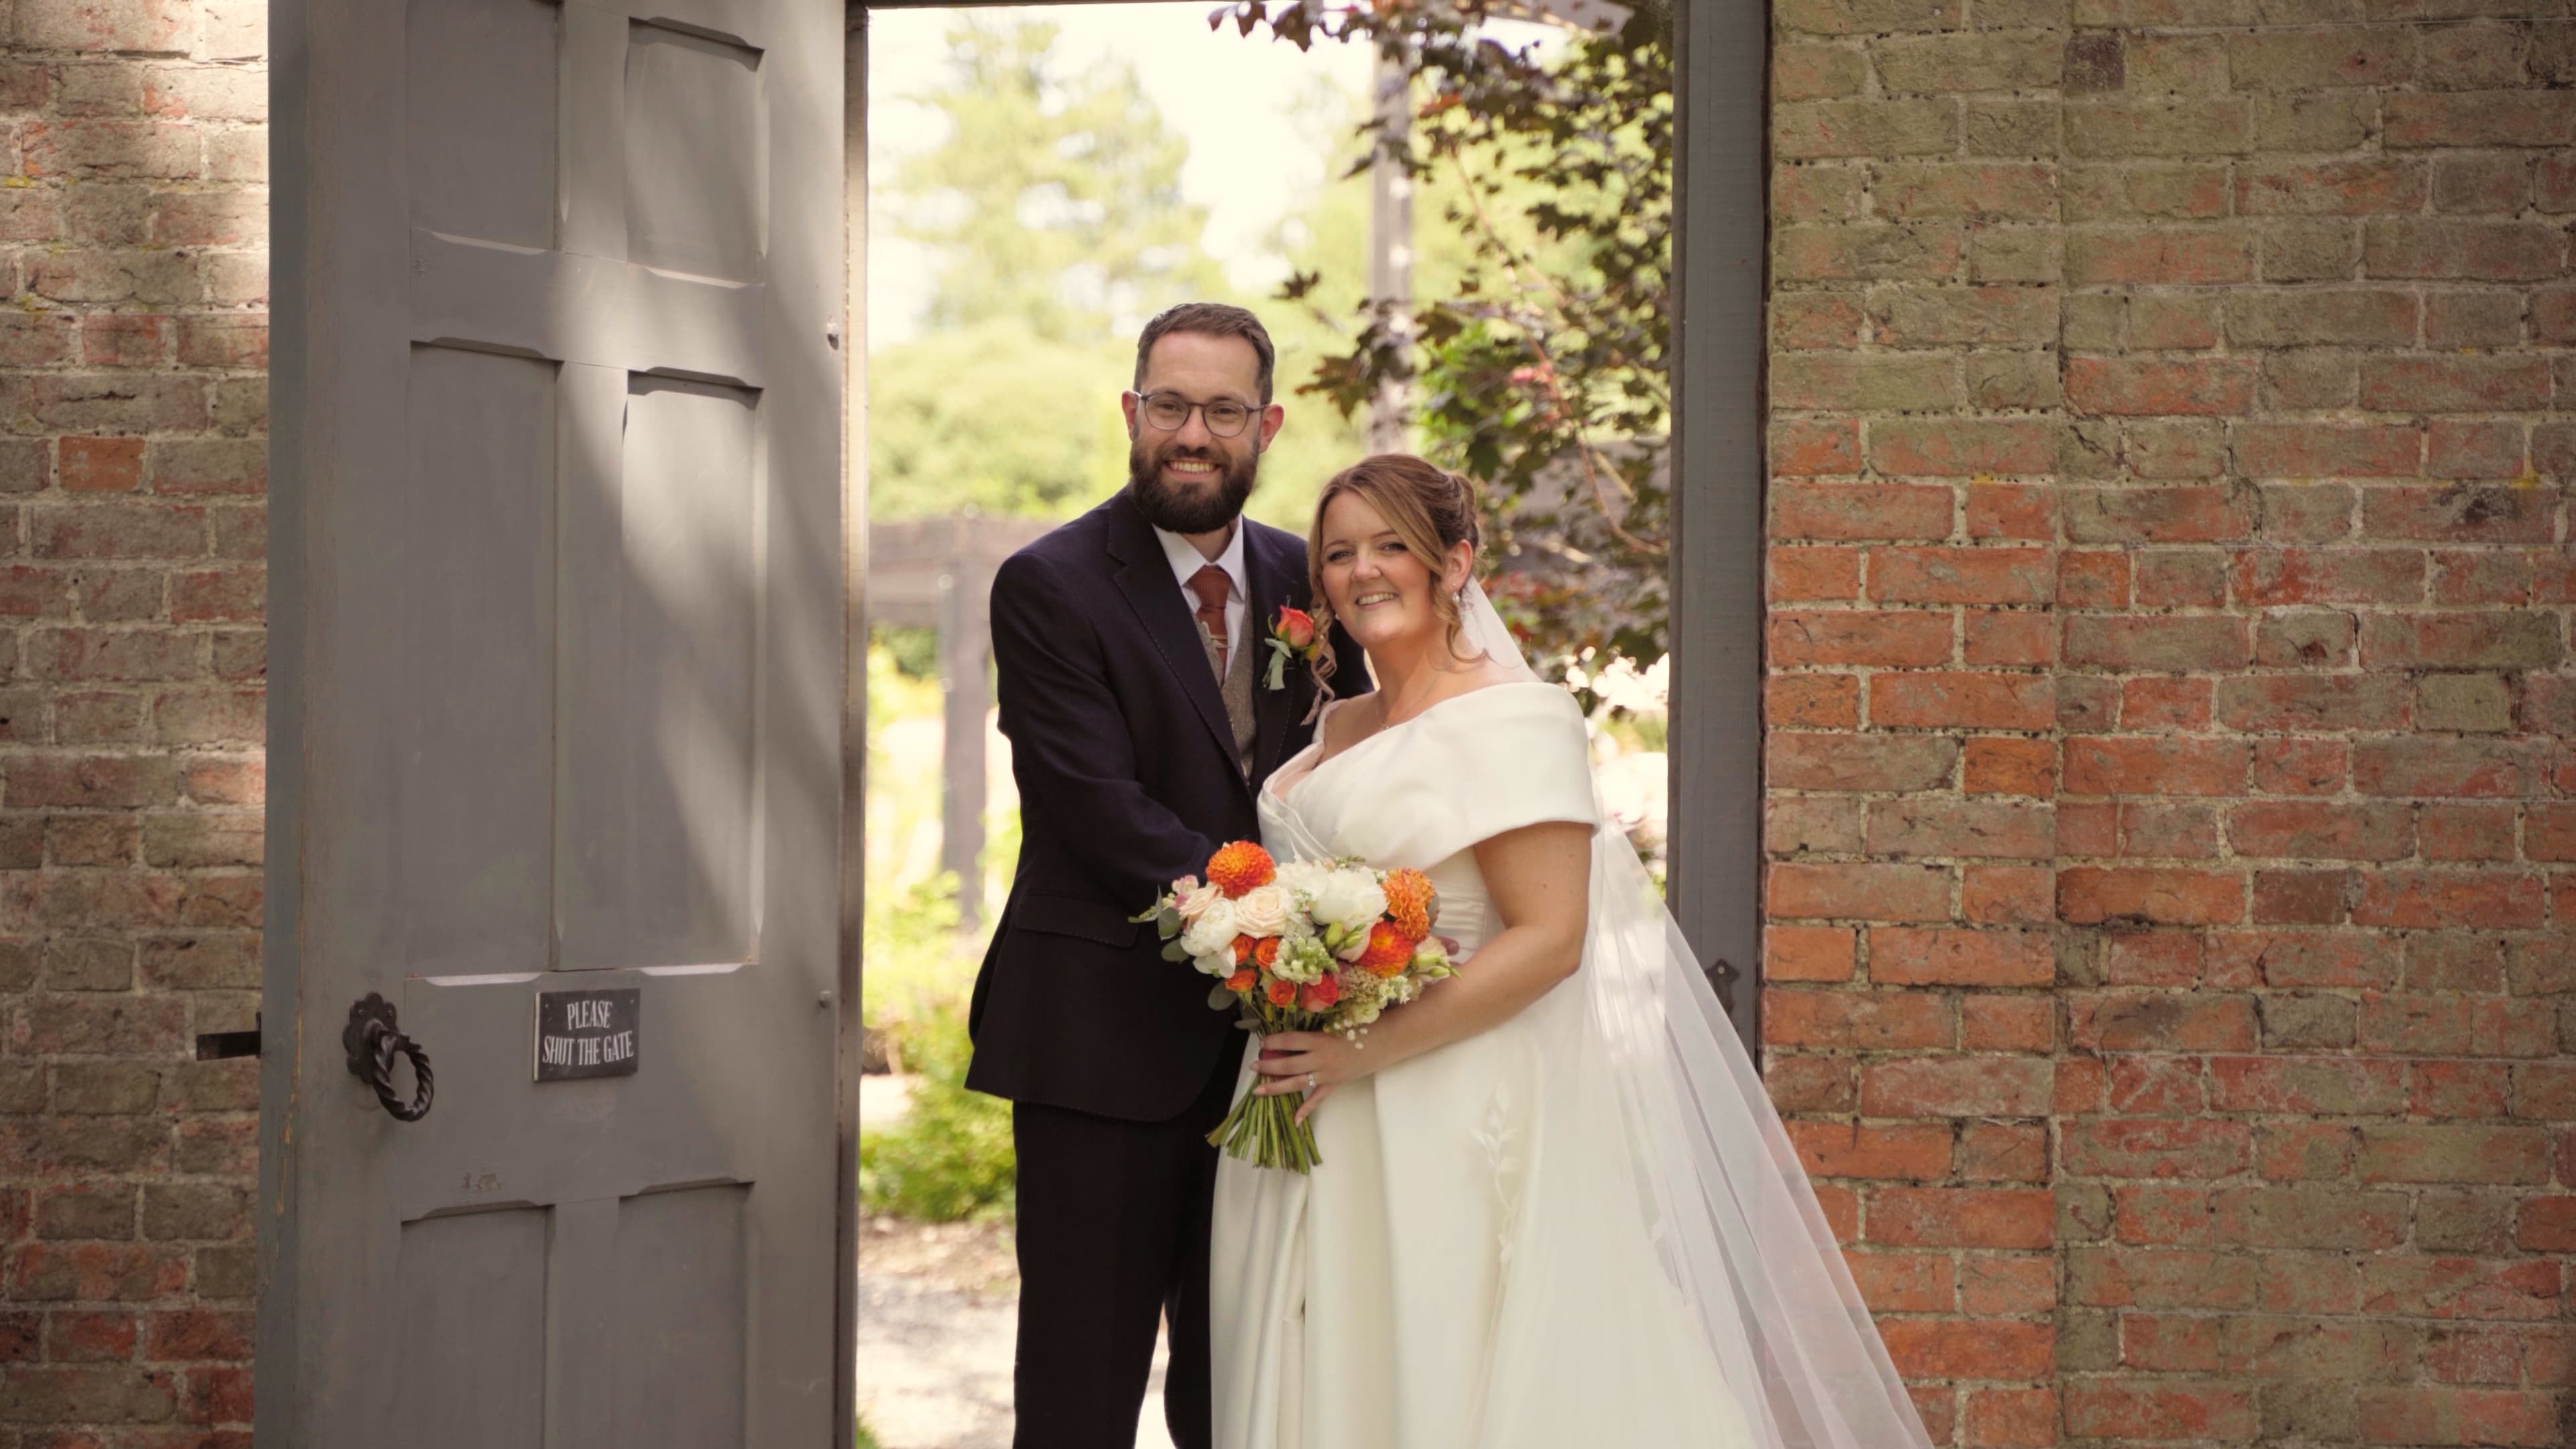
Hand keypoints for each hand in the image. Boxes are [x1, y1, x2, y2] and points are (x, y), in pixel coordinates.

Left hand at [1248, 1030, 1367, 1124]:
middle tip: (1253, 1066)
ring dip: (1276, 1087)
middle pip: (1287, 1065)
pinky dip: (1306, 1110)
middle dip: (1268, 1066)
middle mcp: (1320, 1059)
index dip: (1273, 1041)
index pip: (1289, 1041)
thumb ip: (1313, 1030)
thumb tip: (1292, 1033)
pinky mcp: (1334, 1084)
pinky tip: (1294, 1120)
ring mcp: (1327, 1075)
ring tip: (1258, 1089)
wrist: (1383, 1042)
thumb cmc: (1360, 1028)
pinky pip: (1317, 1099)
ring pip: (1296, 1083)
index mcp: (1319, 1040)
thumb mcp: (1335, 1023)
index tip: (1262, 1042)